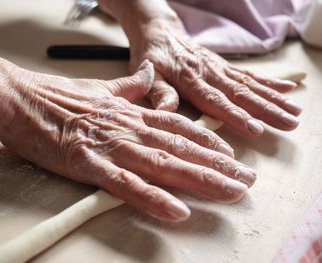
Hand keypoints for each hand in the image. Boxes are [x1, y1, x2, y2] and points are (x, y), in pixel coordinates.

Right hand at [0, 53, 255, 221]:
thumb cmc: (57, 96)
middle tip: (247, 179)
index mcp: (131, 113)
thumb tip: (148, 77)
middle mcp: (129, 129)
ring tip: (230, 192)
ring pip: (164, 165)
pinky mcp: (89, 165)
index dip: (207, 141)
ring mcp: (111, 147)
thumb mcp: (100, 88)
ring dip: (199, 180)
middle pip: (181, 148)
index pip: (178, 127)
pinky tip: (177, 212)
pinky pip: (126, 184)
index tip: (230, 154)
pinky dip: (153, 198)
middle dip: (217, 165)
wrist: (20, 98)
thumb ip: (129, 87)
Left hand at [128, 19, 301, 135]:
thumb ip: (159, 93)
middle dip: (267, 110)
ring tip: (295, 112)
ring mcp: (220, 69)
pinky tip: (287, 88)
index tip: (255, 128)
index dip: (235, 115)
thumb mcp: (149, 76)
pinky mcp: (224, 66)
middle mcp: (210, 73)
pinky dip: (269, 82)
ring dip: (274, 99)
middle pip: (241, 94)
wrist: (160, 34)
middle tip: (290, 123)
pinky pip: (249, 74)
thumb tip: (166, 109)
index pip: (216, 100)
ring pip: (251, 85)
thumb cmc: (153, 59)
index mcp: (191, 80)